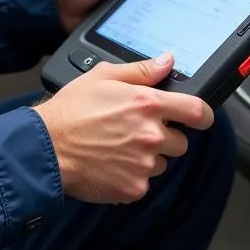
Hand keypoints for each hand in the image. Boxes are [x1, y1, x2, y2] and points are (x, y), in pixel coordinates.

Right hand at [32, 52, 213, 204]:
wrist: (46, 148)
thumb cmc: (70, 110)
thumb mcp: (103, 76)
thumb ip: (141, 70)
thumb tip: (167, 61)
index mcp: (146, 104)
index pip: (197, 111)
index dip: (203, 114)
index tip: (200, 116)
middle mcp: (150, 135)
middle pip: (180, 141)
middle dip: (164, 136)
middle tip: (136, 130)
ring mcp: (143, 164)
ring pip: (162, 162)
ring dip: (148, 156)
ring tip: (118, 146)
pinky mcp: (133, 188)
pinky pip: (144, 182)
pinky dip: (132, 176)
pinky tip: (111, 163)